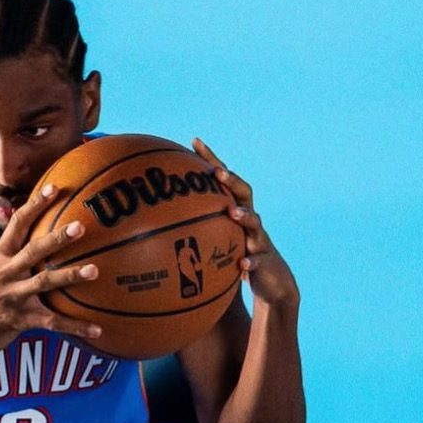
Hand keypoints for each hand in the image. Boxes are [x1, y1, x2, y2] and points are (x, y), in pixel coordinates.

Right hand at [0, 184, 100, 385]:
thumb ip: (10, 256)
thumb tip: (33, 237)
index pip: (17, 224)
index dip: (35, 205)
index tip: (54, 188)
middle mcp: (4, 273)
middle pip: (33, 250)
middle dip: (57, 237)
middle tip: (80, 226)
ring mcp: (11, 297)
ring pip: (44, 282)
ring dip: (70, 275)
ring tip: (95, 270)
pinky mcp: (18, 320)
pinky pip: (52, 323)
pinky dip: (76, 326)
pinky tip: (98, 330)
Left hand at [193, 138, 299, 307]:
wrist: (271, 282)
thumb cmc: (236, 257)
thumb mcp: (215, 239)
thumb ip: (193, 227)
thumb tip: (151, 221)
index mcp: (236, 211)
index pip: (224, 181)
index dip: (211, 159)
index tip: (194, 141)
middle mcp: (249, 221)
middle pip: (244, 193)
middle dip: (231, 181)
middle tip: (216, 173)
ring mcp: (259, 240)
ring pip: (256, 224)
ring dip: (245, 216)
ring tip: (233, 212)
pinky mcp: (264, 263)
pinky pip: (258, 261)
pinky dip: (251, 261)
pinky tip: (242, 264)